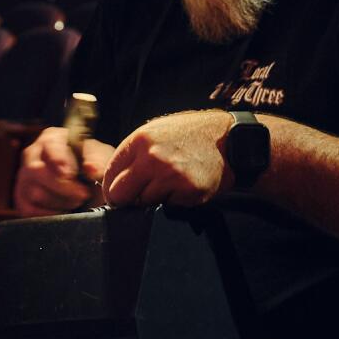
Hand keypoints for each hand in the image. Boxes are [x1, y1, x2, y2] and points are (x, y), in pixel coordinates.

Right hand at [14, 126, 114, 215]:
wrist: (87, 184)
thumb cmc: (91, 166)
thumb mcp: (100, 158)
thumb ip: (97, 160)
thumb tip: (91, 169)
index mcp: (51, 138)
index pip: (49, 146)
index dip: (58, 159)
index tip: (69, 173)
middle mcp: (32, 155)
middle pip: (36, 171)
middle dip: (62, 187)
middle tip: (83, 195)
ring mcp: (24, 177)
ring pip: (35, 193)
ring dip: (60, 201)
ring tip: (77, 201)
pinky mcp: (21, 198)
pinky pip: (30, 210)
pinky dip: (50, 214)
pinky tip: (64, 209)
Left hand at [98, 109, 237, 209]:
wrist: (229, 140)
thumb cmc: (191, 135)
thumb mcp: (156, 132)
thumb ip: (133, 153)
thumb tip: (109, 178)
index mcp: (139, 140)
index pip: (109, 174)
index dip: (113, 185)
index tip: (119, 190)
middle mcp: (151, 157)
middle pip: (119, 195)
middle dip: (126, 198)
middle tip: (140, 194)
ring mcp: (169, 176)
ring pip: (143, 203)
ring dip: (153, 198)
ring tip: (170, 182)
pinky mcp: (186, 191)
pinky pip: (168, 206)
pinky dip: (174, 200)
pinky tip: (184, 185)